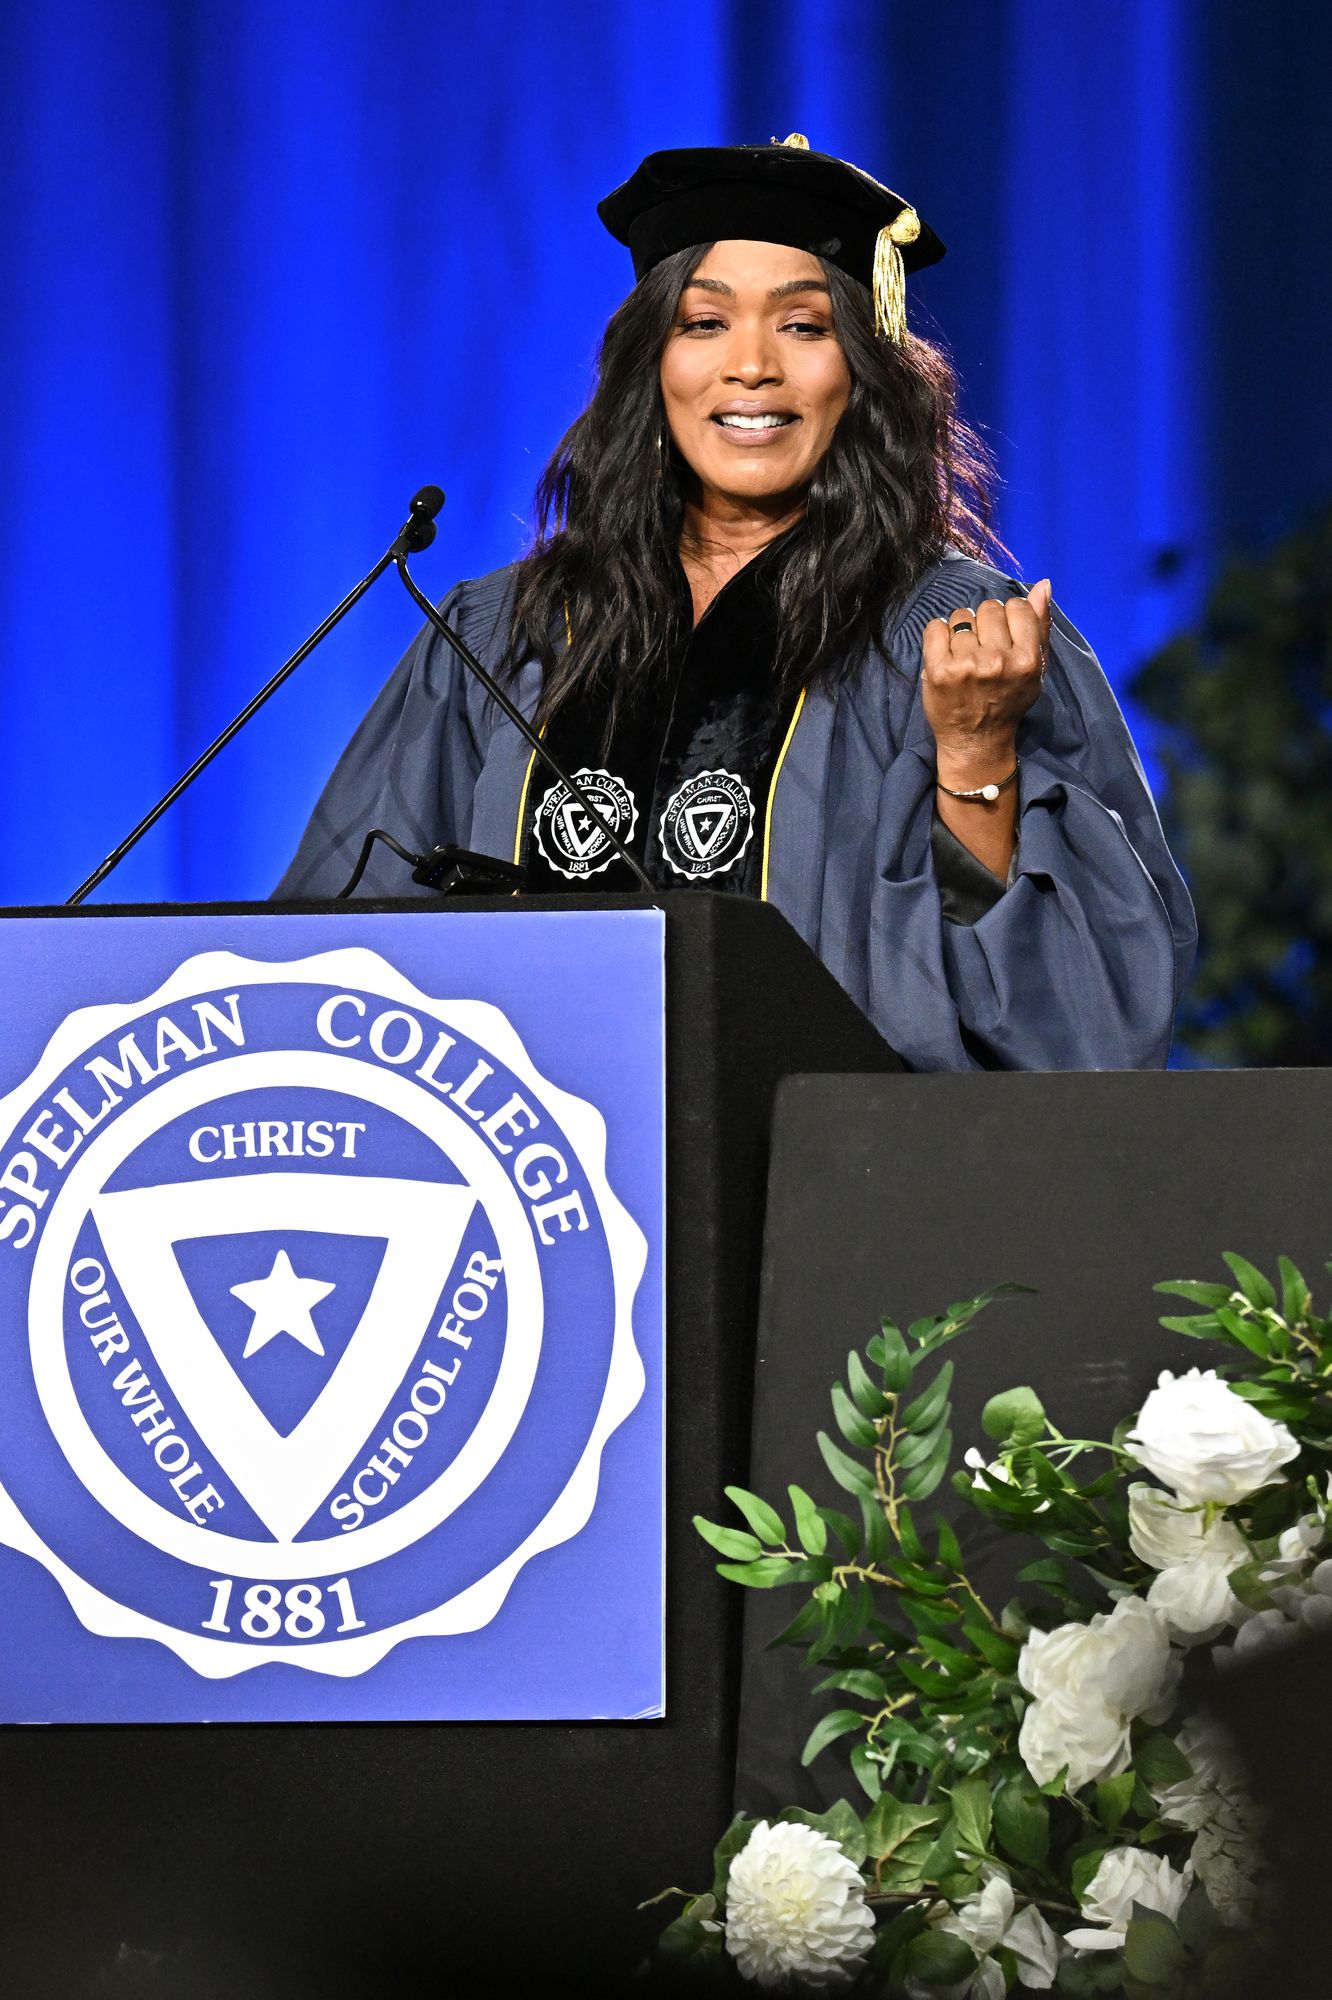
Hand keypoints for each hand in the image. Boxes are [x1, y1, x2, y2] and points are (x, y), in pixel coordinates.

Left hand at [921, 580, 1051, 787]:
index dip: (1008, 617)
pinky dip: (938, 635)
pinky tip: (946, 654)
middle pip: (988, 608)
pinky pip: (935, 627)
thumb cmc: (1008, 700)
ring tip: (964, 654)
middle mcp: (997, 661)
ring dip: (960, 630)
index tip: (1003, 637)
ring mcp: (966, 666)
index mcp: (1026, 660)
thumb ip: (1040, 626)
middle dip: (984, 623)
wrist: (976, 740)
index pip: (1016, 607)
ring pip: (960, 616)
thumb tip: (1044, 585)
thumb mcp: (1034, 668)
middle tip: (983, 649)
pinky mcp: (938, 670)